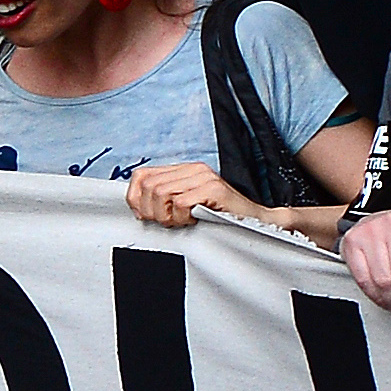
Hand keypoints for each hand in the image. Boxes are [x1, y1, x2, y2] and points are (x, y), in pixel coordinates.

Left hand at [124, 159, 252, 230]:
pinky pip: (180, 203)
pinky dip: (182, 218)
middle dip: (151, 211)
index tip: (145, 216)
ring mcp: (204, 176)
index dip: (136, 198)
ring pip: (161, 193)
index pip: (142, 176)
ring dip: (167, 216)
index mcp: (184, 170)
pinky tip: (194, 220)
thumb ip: (163, 201)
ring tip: (182, 221)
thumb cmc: (220, 219)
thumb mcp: (185, 207)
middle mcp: (193, 168)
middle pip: (149, 186)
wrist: (254, 222)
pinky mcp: (213, 188)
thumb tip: (137, 207)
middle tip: (168, 222)